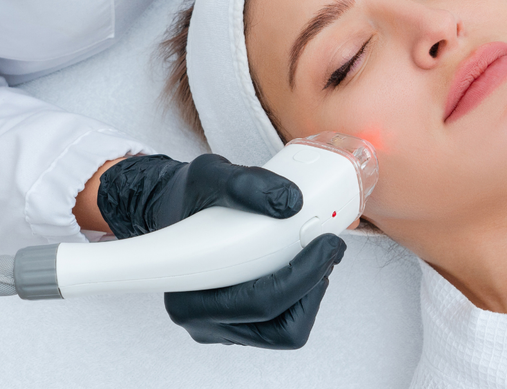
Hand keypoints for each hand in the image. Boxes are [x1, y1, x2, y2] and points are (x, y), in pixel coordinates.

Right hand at [97, 154, 344, 349]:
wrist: (177, 210)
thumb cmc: (189, 199)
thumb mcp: (209, 174)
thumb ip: (246, 183)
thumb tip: (291, 202)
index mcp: (189, 299)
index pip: (258, 303)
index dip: (301, 278)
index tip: (325, 244)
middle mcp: (204, 322)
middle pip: (280, 328)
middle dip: (313, 285)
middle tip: (329, 247)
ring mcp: (223, 328)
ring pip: (287, 331)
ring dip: (311, 293)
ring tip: (317, 254)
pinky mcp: (240, 324)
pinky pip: (283, 323)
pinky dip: (302, 295)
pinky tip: (302, 262)